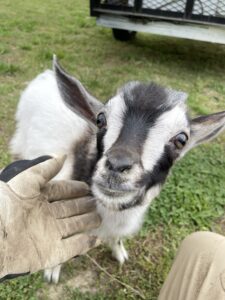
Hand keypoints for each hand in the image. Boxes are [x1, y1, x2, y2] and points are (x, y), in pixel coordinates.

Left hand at [0, 155, 100, 280]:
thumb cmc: (5, 204)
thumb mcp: (25, 179)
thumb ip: (46, 168)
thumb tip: (62, 155)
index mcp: (37, 198)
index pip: (60, 191)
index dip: (73, 189)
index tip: (86, 187)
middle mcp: (44, 215)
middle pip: (68, 209)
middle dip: (82, 205)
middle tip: (95, 202)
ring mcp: (48, 234)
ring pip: (73, 226)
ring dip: (86, 222)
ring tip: (98, 218)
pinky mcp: (51, 253)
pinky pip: (72, 248)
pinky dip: (85, 244)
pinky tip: (96, 239)